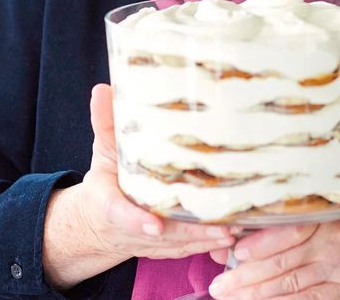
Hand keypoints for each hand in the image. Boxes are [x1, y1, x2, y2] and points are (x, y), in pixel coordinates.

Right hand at [43, 84, 234, 288]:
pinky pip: (191, 249)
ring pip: (182, 245)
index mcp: (112, 206)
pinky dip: (212, 245)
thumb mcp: (102, 151)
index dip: (137, 221)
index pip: (122, 215)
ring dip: (208, 240)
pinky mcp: (168, 247)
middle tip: (222, 226)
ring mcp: (152, 242)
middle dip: (192, 232)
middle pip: (164, 236)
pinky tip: (237, 234)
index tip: (154, 225)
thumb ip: (105, 124)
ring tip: (236, 229)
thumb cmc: (107, 182)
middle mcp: (134, 229)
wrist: (101, 224)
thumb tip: (103, 90)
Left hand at [207, 220, 339, 298]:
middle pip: (283, 263)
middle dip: (247, 278)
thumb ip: (275, 236)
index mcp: (323, 220)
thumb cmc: (337, 245)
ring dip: (257, 296)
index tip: (235, 253)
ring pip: (291, 288)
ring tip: (231, 298)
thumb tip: (226, 247)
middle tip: (221, 286)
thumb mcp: (315, 231)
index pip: (288, 230)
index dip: (261, 243)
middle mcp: (334, 243)